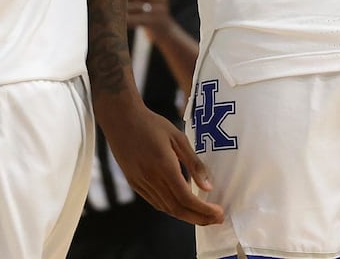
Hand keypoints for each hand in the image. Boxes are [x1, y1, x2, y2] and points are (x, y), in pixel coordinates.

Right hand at [96, 97, 223, 225]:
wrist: (120, 119)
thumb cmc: (152, 124)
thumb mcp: (178, 138)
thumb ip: (193, 163)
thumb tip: (208, 187)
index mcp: (164, 166)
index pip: (186, 198)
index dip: (204, 210)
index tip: (219, 213)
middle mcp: (151, 179)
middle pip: (178, 209)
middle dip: (199, 218)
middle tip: (217, 219)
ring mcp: (140, 183)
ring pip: (166, 208)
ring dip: (187, 216)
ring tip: (204, 215)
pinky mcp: (134, 183)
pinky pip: (155, 202)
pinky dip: (171, 208)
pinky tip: (182, 205)